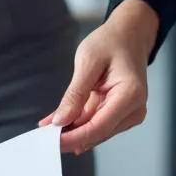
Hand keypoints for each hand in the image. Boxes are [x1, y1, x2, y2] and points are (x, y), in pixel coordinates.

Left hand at [40, 0, 158, 154]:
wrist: (129, 35)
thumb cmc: (111, 42)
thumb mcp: (88, 62)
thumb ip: (75, 94)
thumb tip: (61, 121)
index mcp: (130, 95)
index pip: (98, 127)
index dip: (73, 137)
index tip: (50, 140)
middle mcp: (134, 109)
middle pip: (97, 133)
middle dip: (68, 135)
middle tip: (41, 135)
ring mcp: (129, 113)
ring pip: (94, 131)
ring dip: (70, 130)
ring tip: (45, 127)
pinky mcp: (120, 113)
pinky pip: (95, 122)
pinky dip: (75, 122)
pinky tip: (56, 121)